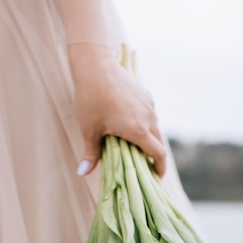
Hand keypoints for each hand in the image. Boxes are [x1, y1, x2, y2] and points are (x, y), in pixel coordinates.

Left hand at [68, 43, 165, 177]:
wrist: (95, 64)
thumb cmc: (91, 98)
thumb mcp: (89, 129)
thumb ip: (90, 153)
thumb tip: (83, 173)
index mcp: (138, 130)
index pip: (158, 154)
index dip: (159, 169)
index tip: (156, 177)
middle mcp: (149, 117)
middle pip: (158, 142)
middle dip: (154, 156)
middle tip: (144, 166)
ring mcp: (149, 104)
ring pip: (154, 127)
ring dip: (149, 139)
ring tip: (135, 145)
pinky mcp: (145, 94)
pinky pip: (150, 114)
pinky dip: (145, 124)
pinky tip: (130, 124)